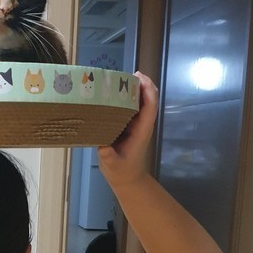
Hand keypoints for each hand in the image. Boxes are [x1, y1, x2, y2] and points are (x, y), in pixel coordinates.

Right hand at [97, 72, 157, 191]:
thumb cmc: (121, 171)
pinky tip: (112, 92)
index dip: (147, 91)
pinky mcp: (128, 125)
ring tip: (119, 78)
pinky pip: (130, 107)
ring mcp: (136, 124)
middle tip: (127, 73)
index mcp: (141, 130)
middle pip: (148, 99)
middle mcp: (141, 124)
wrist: (126, 178)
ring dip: (133, 89)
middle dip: (142, 85)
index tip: (139, 78)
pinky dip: (124, 97)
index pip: (150, 107)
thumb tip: (103, 147)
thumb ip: (109, 156)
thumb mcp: (113, 165)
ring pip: (139, 102)